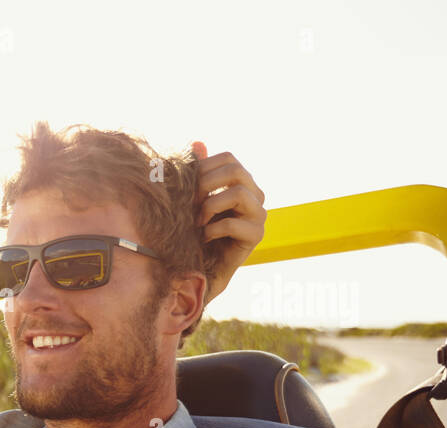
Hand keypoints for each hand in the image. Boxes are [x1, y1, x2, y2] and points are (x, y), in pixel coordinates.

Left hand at [191, 142, 265, 302]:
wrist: (202, 266)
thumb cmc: (196, 230)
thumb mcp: (193, 199)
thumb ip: (198, 173)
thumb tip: (197, 142)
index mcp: (242, 182)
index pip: (229, 159)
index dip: (205, 167)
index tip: (187, 186)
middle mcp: (255, 195)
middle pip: (236, 171)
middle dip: (206, 184)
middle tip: (190, 203)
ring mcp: (258, 215)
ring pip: (238, 193)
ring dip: (210, 206)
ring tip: (198, 221)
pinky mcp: (256, 235)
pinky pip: (233, 223)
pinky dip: (212, 229)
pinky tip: (204, 237)